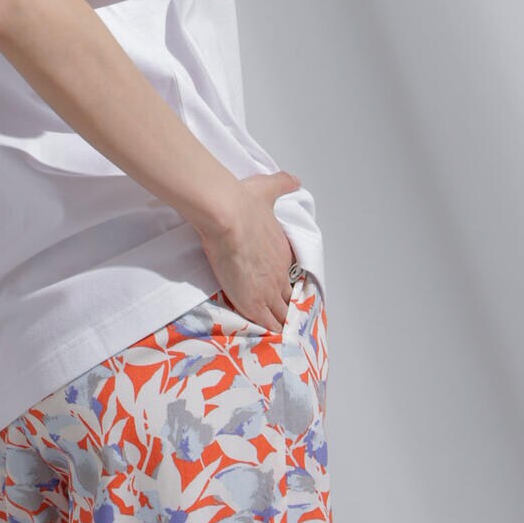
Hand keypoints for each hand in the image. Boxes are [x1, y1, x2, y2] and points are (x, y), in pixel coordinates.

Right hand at [196, 171, 300, 332]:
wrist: (228, 215)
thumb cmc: (244, 202)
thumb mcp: (268, 189)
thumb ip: (282, 184)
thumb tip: (295, 180)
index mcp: (283, 251)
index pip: (290, 275)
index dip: (288, 284)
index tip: (287, 292)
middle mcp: (281, 272)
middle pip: (289, 298)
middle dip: (289, 308)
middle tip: (288, 320)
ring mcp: (268, 289)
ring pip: (282, 314)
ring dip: (282, 324)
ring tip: (284, 337)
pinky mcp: (253, 302)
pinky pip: (267, 324)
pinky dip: (271, 333)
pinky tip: (273, 342)